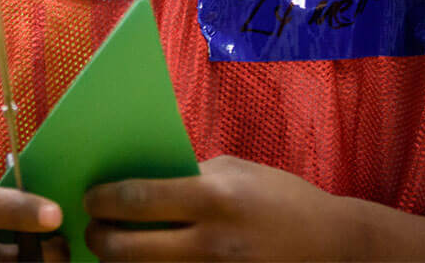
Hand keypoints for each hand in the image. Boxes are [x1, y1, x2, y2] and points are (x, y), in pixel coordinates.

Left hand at [84, 155, 343, 260]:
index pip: (139, 198)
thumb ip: (189, 177)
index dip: (104, 200)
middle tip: (92, 231)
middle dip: (99, 241)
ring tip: (113, 252)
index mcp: (214, 198)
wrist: (334, 247)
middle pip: (129, 251)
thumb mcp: (236, 172)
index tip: (91, 198)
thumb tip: (139, 181)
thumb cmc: (280, 199)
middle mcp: (210, 244)